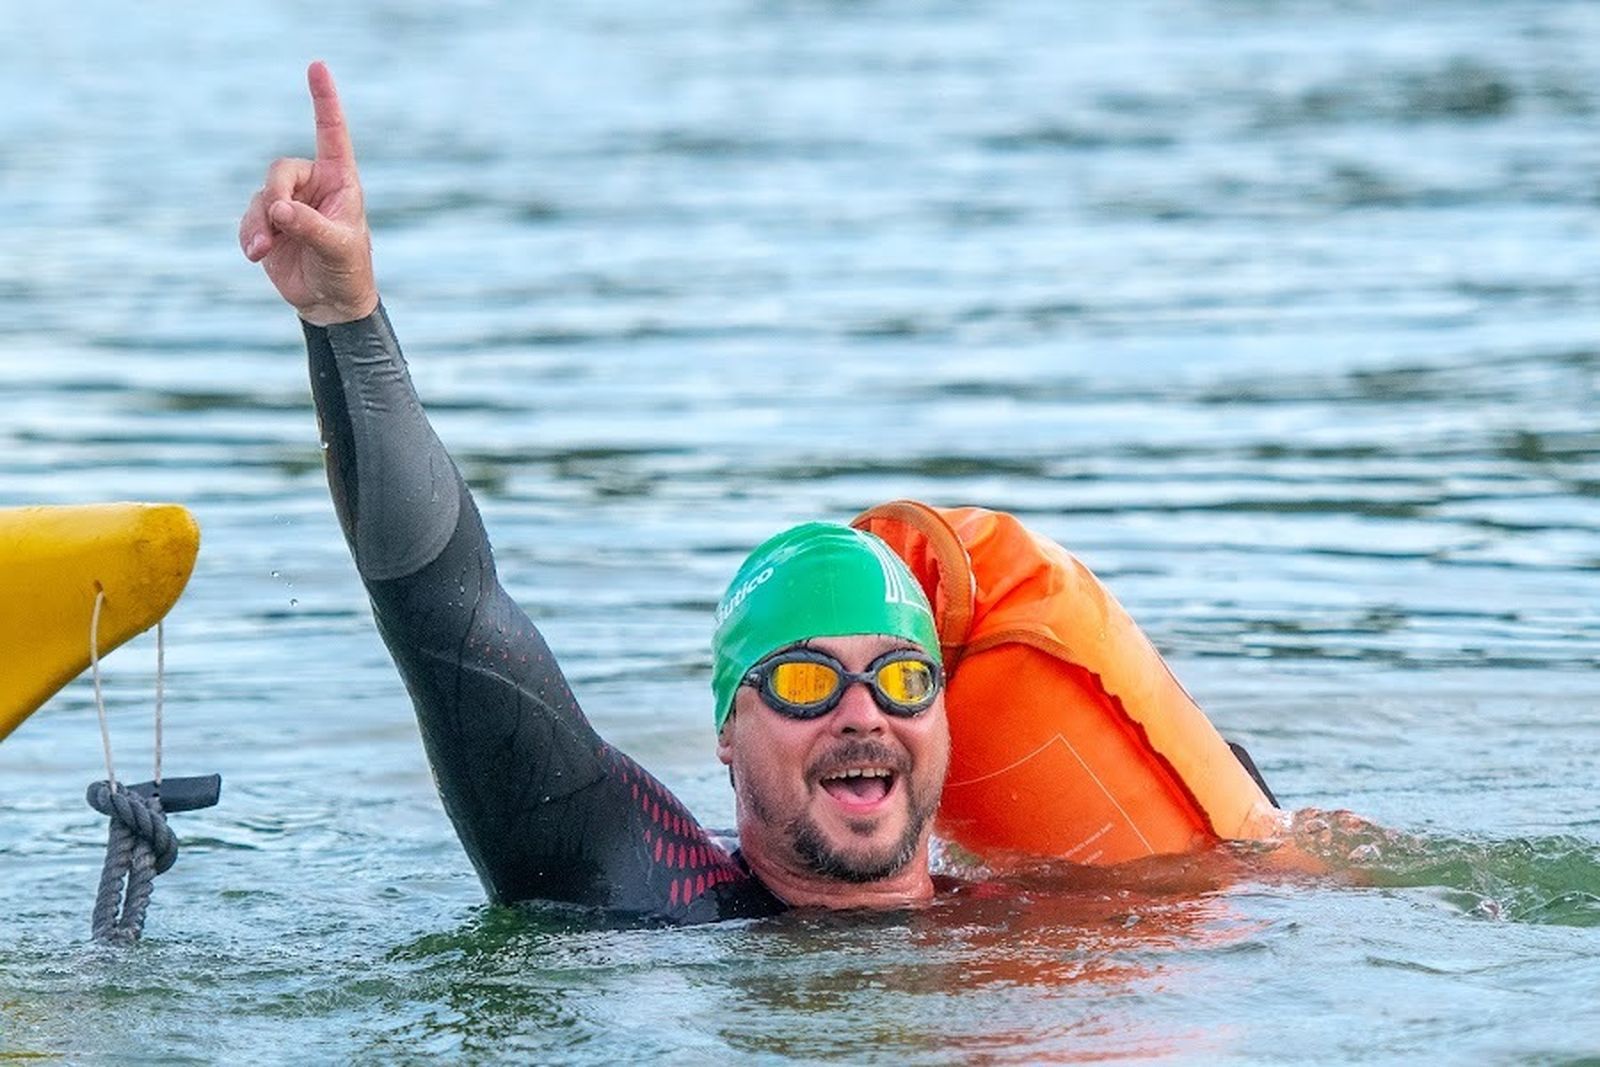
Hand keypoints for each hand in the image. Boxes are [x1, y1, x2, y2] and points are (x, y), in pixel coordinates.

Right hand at [240, 61, 378, 325]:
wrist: (330, 303)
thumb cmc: (347, 271)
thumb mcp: (337, 249)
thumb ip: (309, 226)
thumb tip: (278, 207)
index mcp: (341, 181)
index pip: (332, 133)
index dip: (324, 100)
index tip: (317, 66)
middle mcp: (313, 185)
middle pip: (280, 170)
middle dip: (274, 197)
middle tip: (277, 222)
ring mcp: (289, 203)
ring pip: (260, 197)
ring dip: (258, 223)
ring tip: (264, 250)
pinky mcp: (269, 223)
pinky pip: (249, 218)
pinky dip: (249, 235)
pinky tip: (257, 255)